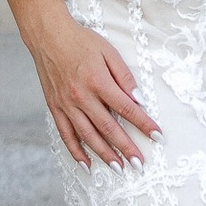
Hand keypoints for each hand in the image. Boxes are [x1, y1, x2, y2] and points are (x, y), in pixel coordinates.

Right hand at [27, 11, 158, 171]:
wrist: (48, 36)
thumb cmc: (81, 41)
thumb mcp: (109, 52)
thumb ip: (124, 77)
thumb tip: (139, 100)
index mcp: (98, 82)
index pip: (127, 109)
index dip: (144, 124)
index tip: (157, 136)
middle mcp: (82, 97)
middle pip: (109, 128)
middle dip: (126, 148)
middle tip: (140, 164)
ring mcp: (66, 105)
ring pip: (88, 136)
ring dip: (105, 155)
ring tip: (119, 169)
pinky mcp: (55, 108)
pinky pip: (66, 135)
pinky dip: (76, 152)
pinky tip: (87, 165)